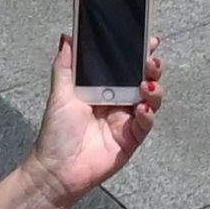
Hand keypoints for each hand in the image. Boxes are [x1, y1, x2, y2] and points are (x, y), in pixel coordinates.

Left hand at [31, 39, 164, 204]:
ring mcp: (126, 121)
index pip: (125, 66)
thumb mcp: (60, 95)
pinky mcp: (131, 140)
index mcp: (103, 88)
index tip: (148, 39)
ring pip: (150, 99)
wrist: (55, 172)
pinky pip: (145, 124)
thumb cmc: (56, 133)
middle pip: (143, 79)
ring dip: (154, 89)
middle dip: (151, 67)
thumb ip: (65, 66)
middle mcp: (118, 102)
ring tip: (146, 85)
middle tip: (151, 60)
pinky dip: (147, 115)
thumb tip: (66, 37)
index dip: (138, 53)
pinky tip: (141, 109)